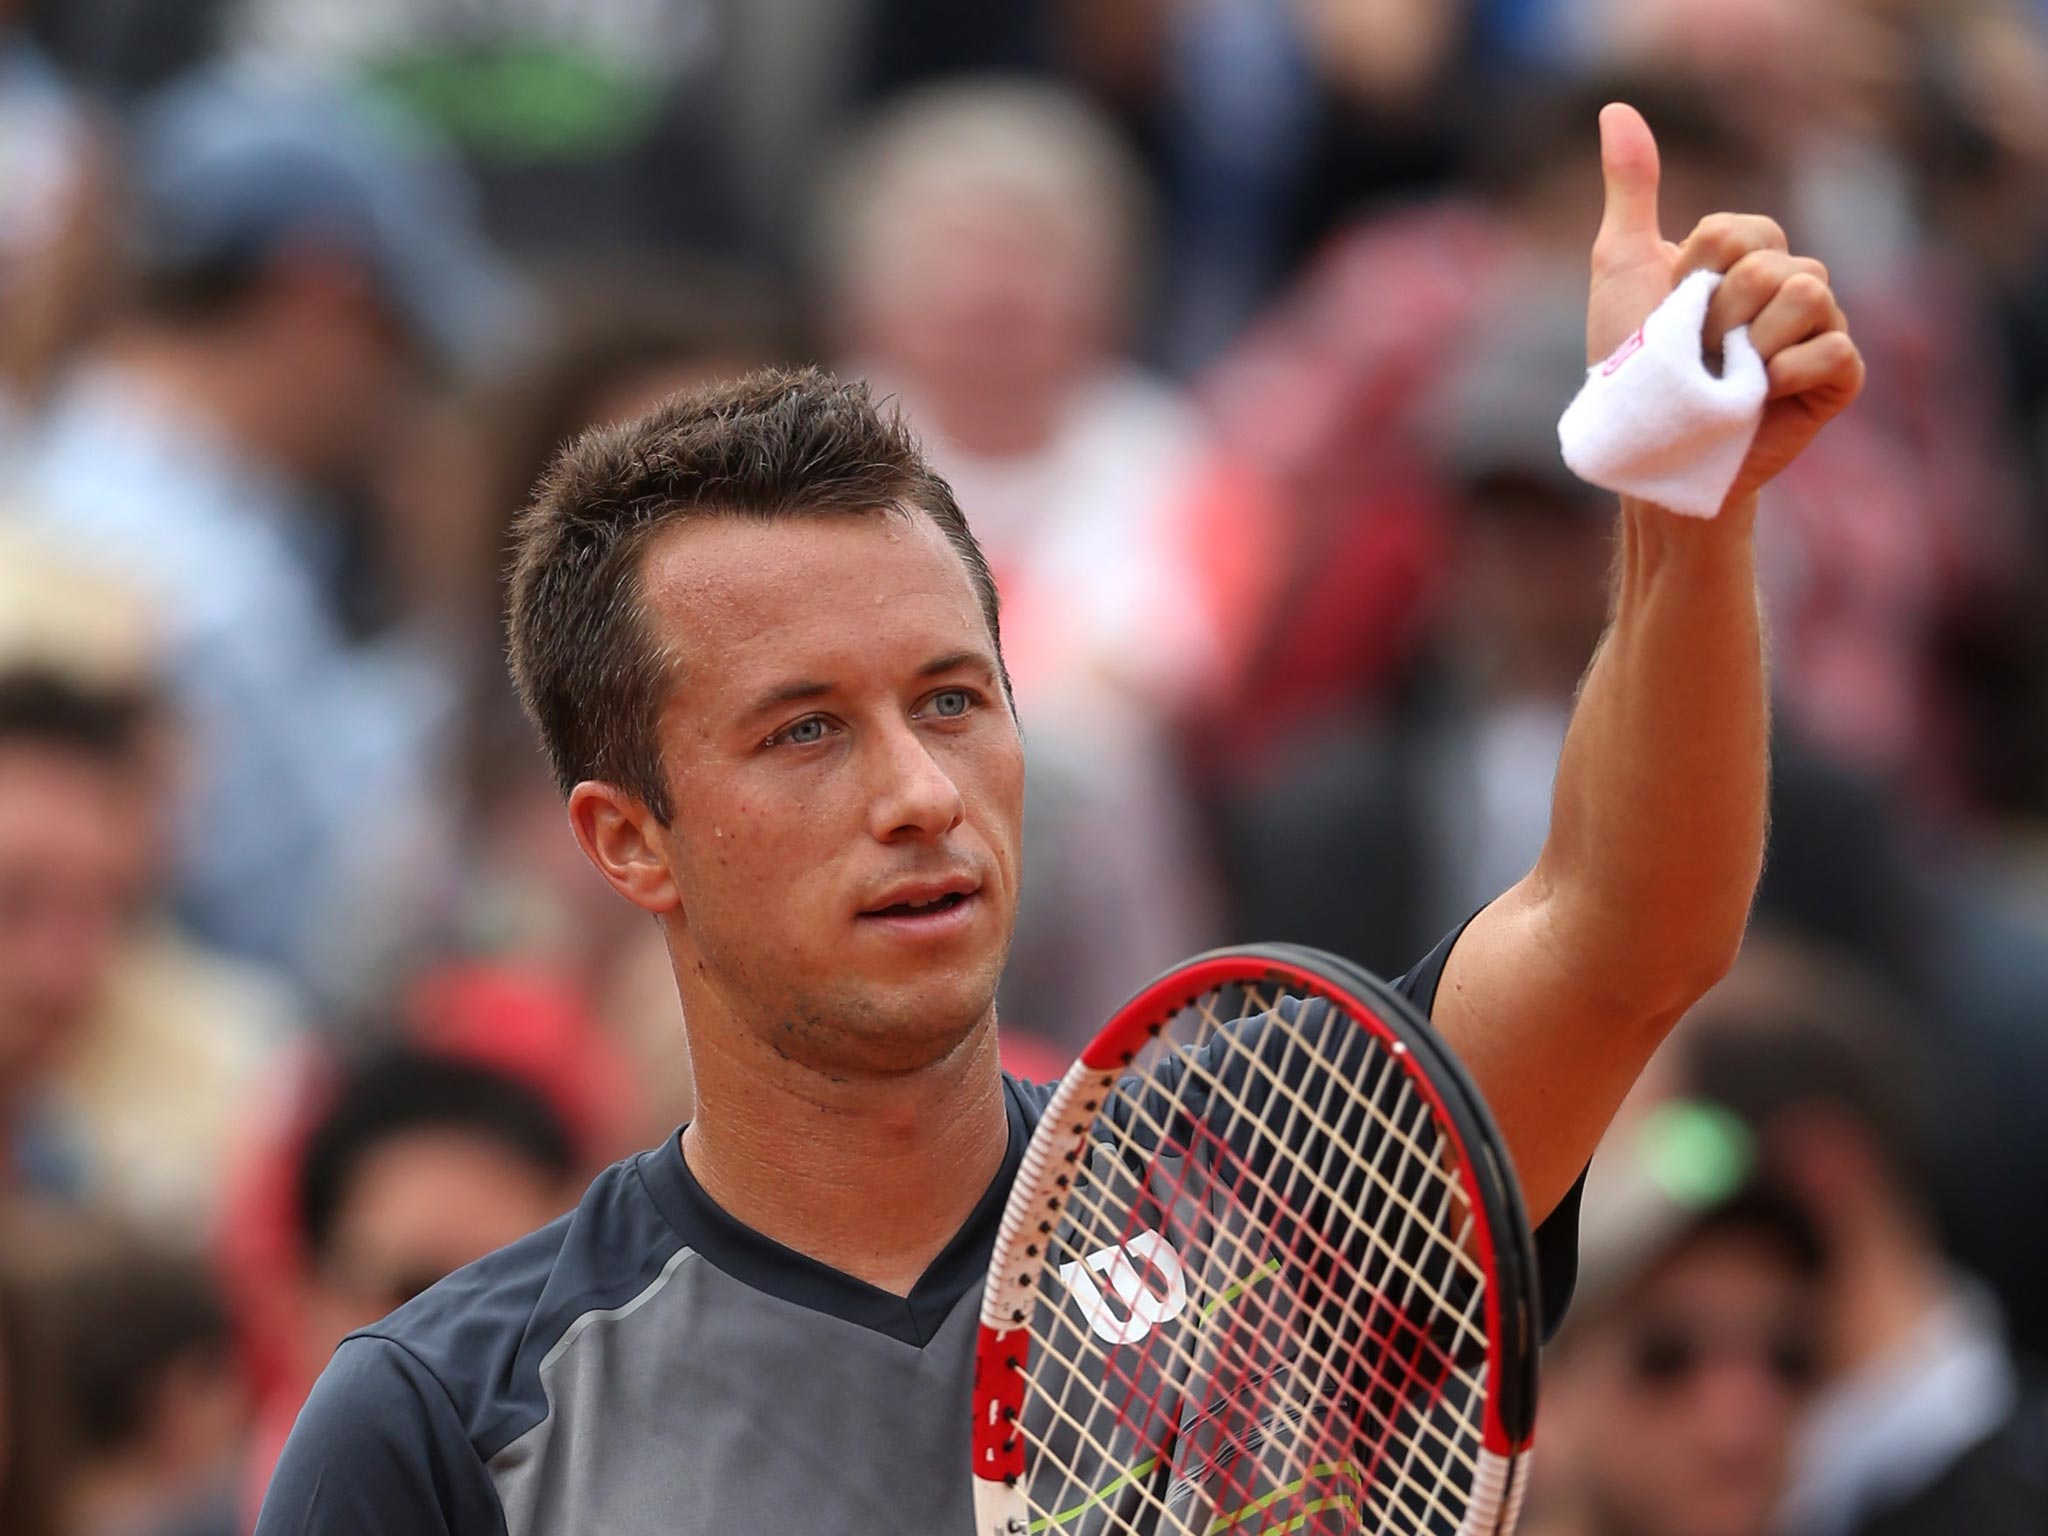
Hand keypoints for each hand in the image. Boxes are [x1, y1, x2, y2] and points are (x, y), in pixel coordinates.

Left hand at [1588, 102, 1864, 512]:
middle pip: (1774, 261)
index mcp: (1747, 258)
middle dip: (1716, 312)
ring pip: (1811, 292)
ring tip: (1725, 376)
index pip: (1738, 230)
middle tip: (1696, 353)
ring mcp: (1816, 335)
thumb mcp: (1620, 267)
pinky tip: (1757, 395)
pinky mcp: (1835, 383)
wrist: (1648, 456)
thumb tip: (1616, 108)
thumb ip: (1631, 189)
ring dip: (1749, 341)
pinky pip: (1836, 351)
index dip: (1693, 273)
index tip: (1670, 312)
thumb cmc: (1632, 370)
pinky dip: (1787, 373)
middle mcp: (1789, 288)